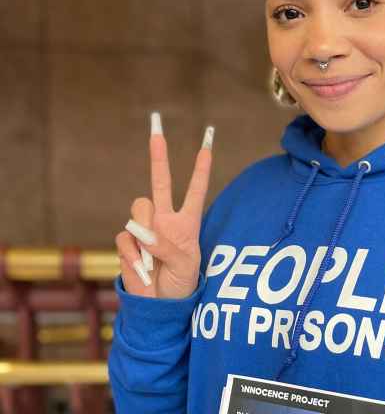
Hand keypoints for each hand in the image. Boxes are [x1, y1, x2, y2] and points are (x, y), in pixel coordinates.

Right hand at [114, 113, 213, 298]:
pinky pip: (125, 237)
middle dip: (158, 156)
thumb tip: (145, 232)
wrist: (158, 306)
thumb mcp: (186, 266)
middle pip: (160, 182)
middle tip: (156, 130)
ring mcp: (145, 229)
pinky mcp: (128, 242)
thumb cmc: (180, 285)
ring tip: (153, 254)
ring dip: (145, 228)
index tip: (207, 143)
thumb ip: (168, 245)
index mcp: (187, 222)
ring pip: (139, 207)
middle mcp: (165, 219)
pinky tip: (141, 266)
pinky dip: (133, 253)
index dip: (201, 168)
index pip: (196, 189)